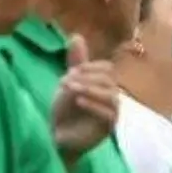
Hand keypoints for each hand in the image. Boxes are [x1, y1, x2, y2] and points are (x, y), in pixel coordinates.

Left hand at [52, 34, 118, 163]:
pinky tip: (79, 101)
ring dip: (90, 89)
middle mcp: (112, 97)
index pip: (107, 69)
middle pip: (109, 80)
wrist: (58, 136)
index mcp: (105, 85)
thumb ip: (76, 61)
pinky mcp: (108, 128)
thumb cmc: (64, 110)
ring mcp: (113, 113)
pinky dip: (94, 105)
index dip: (89, 67)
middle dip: (87, 78)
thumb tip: (76, 35)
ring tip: (71, 89)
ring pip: (111, 95)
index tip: (70, 72)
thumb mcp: (68, 82)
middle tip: (65, 82)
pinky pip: (109, 114)